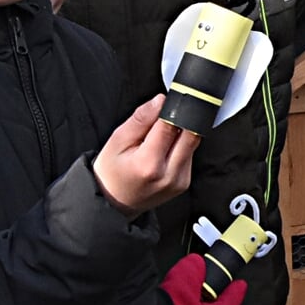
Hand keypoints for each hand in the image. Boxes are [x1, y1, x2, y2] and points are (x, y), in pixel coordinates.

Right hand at [94, 96, 199, 215]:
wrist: (113, 203)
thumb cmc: (112, 173)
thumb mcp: (117, 140)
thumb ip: (140, 119)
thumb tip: (160, 101)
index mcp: (149, 164)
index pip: (171, 125)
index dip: (171, 109)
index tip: (165, 103)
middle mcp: (169, 175)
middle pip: (191, 134)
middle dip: (180, 120)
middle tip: (161, 122)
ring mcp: (179, 181)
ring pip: (192, 143)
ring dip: (180, 135)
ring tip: (157, 141)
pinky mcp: (184, 183)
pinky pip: (190, 155)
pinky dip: (179, 148)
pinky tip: (162, 153)